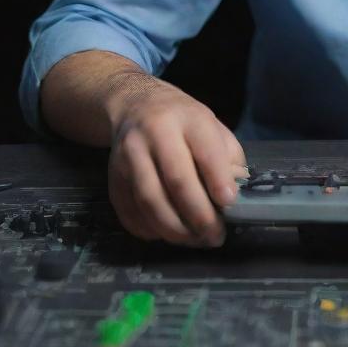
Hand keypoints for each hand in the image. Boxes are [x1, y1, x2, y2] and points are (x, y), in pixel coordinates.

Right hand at [107, 79, 247, 247]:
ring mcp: (129, 155)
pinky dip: (150, 230)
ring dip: (175, 230)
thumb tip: (234, 197)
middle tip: (215, 235)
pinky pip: (130, 212)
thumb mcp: (213, 128)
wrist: (136, 106)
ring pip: (150, 201)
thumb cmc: (184, 122)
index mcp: (188, 118)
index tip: (230, 203)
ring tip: (195, 240)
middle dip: (199, 215)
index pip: (205, 150)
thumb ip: (228, 159)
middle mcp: (155, 133)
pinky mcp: (113, 177)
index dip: (219, 180)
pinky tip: (168, 233)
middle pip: (176, 180)